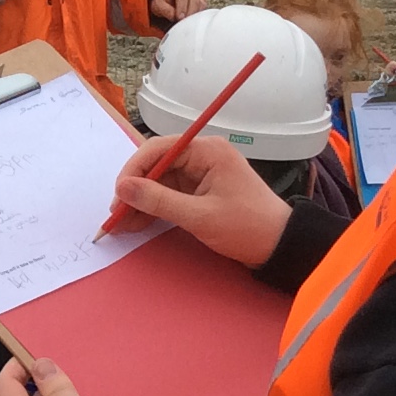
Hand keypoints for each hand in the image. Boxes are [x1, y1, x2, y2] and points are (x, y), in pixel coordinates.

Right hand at [105, 132, 291, 264]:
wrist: (279, 246)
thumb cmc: (247, 227)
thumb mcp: (200, 216)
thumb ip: (158, 201)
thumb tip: (123, 188)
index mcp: (207, 151)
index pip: (158, 149)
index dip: (133, 170)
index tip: (118, 194)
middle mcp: (202, 156)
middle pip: (156, 165)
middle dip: (134, 189)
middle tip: (115, 214)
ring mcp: (200, 174)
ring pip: (159, 182)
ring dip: (140, 202)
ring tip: (120, 224)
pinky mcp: (199, 191)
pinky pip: (168, 195)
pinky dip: (153, 208)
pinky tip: (136, 222)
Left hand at [147, 0, 206, 24]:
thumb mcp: (158, 4)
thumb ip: (166, 10)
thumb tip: (176, 18)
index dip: (182, 7)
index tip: (179, 18)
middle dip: (190, 12)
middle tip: (184, 23)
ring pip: (201, 3)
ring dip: (196, 15)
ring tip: (187, 23)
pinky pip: (204, 7)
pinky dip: (199, 14)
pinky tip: (192, 21)